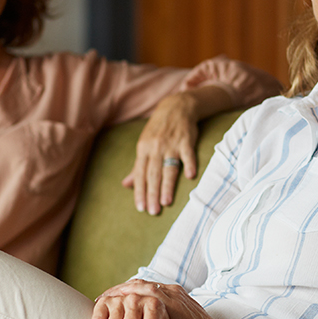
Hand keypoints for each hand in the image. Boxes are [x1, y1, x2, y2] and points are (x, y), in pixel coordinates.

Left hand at [90, 279, 239, 318]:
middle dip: (115, 297)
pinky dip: (127, 309)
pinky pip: (144, 304)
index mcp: (170, 293)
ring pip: (137, 296)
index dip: (120, 293)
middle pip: (134, 288)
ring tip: (104, 307)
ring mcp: (171, 295)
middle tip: (97, 303)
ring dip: (119, 306)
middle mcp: (169, 290)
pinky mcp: (172, 306)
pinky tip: (114, 317)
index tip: (104, 301)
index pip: (139, 288)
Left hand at [123, 93, 201, 214]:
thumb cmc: (159, 130)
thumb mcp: (144, 145)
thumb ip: (137, 167)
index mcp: (143, 150)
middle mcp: (156, 148)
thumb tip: (126, 185)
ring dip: (167, 185)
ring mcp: (171, 144)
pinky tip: (190, 176)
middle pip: (153, 174)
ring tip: (166, 202)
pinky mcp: (186, 140)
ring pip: (168, 168)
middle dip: (152, 194)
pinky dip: (190, 164)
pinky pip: (188, 154)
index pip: (140, 174)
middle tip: (152, 211)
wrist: (176, 107)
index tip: (140, 208)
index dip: (140, 192)